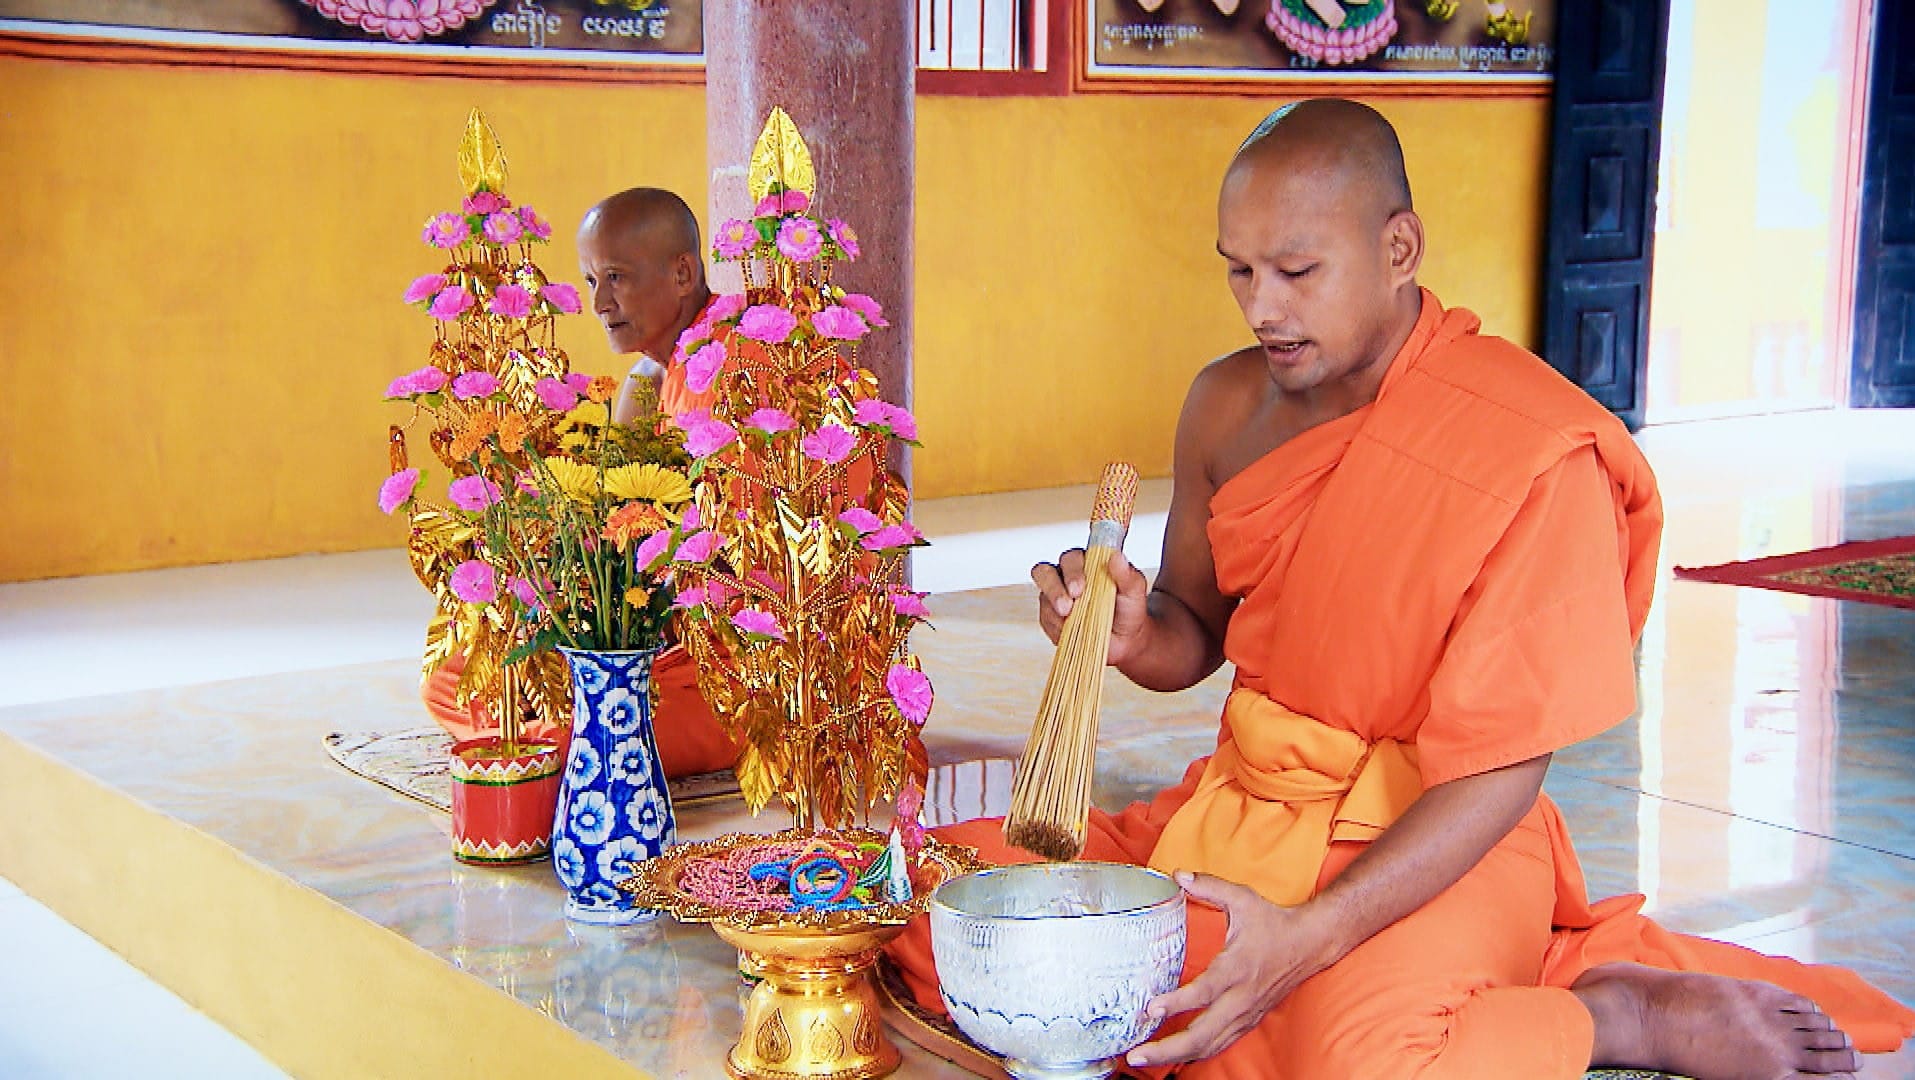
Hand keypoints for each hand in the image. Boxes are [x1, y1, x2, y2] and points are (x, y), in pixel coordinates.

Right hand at [1030, 547, 1151, 666]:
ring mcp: (1056, 596)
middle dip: (1054, 588)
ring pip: (1043, 595)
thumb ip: (1126, 574)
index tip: (1080, 587)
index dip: (1071, 571)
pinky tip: (1068, 629)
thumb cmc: (1128, 609)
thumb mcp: (1134, 591)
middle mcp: (1067, 576)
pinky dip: (1055, 625)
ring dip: (1053, 608)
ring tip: (1067, 618)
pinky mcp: (1050, 617)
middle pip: (1045, 572)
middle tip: (1067, 605)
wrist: (1125, 639)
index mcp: (1087, 563)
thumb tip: (1116, 557)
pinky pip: (1045, 618)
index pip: (1070, 558)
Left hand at [1126, 872, 1342, 1068]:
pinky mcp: (1249, 1020)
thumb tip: (1178, 875)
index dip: (1177, 1003)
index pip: (1204, 992)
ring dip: (1177, 1056)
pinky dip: (1197, 1053)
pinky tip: (1175, 1057)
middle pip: (1203, 1034)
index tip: (1151, 1009)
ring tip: (1146, 1059)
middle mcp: (1241, 998)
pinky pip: (1221, 1044)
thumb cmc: (1274, 922)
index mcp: (1237, 968)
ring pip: (1210, 1045)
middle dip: (1168, 1048)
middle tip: (1137, 1055)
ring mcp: (1246, 1014)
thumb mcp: (1243, 899)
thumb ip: (1209, 886)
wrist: (1311, 944)